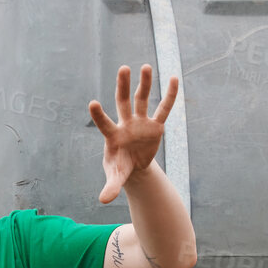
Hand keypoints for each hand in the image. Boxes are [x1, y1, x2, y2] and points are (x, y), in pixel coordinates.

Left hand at [88, 64, 178, 203]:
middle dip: (123, 86)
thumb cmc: (120, 168)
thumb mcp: (116, 178)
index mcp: (113, 136)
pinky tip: (174, 79)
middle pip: (124, 102)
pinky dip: (170, 96)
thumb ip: (110, 186)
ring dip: (144, 84)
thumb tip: (103, 201)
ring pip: (142, 99)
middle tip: (123, 69)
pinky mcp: (155, 125)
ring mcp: (141, 122)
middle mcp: (126, 124)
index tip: (92, 103)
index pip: (104, 123)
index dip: (98, 115)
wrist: (133, 166)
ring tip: (145, 66)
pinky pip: (164, 109)